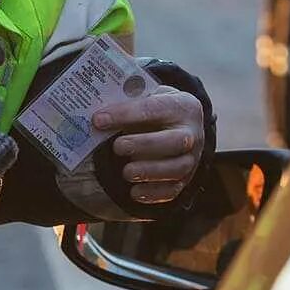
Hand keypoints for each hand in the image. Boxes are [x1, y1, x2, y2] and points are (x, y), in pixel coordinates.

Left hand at [92, 87, 204, 204]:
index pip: (154, 108)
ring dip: (149, 172)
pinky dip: (153, 193)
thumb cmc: (158, 109)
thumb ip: (128, 103)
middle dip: (144, 145)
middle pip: (174, 141)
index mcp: (182, 106)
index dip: (125, 114)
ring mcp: (192, 158)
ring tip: (126, 172)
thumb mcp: (148, 96)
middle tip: (117, 147)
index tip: (99, 119)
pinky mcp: (185, 179)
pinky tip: (134, 192)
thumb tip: (98, 116)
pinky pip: (173, 190)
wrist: (181, 125)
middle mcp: (192, 133)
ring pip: (177, 168)